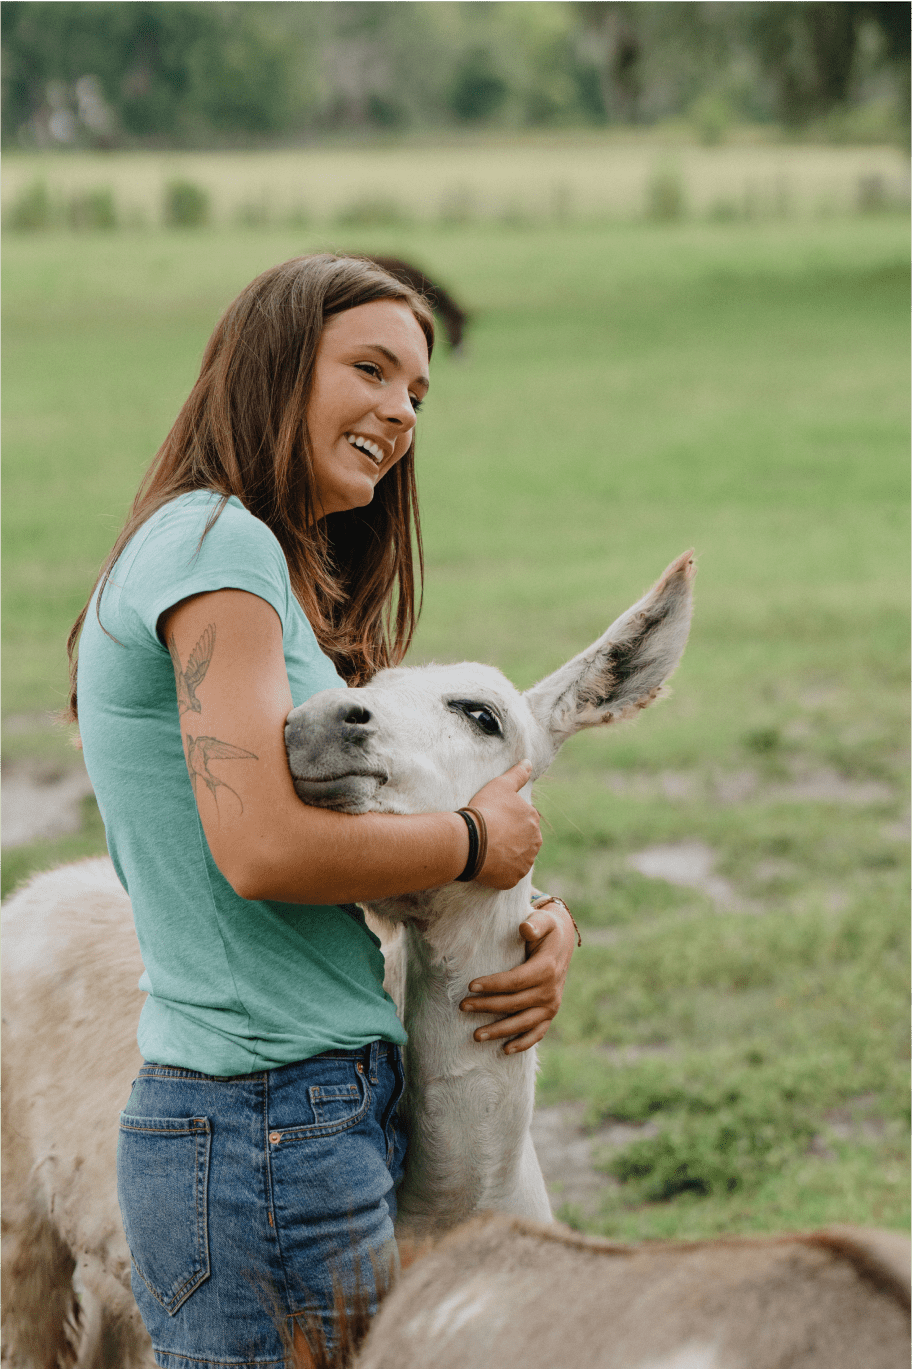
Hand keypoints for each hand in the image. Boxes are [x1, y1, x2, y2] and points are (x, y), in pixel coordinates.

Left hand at [459, 899, 576, 1052]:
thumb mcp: (544, 921)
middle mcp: (550, 991)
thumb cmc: (546, 929)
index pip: (515, 981)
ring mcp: (552, 1005)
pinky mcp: (550, 1014)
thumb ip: (535, 924)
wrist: (562, 942)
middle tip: (462, 1006)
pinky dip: (523, 1043)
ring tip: (476, 1035)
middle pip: (514, 1003)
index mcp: (546, 969)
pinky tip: (505, 1050)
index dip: (493, 984)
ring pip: (523, 1022)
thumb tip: (524, 929)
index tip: (471, 986)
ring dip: (500, 1031)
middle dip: (487, 1006)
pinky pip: (537, 1032)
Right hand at [467, 759, 541, 888]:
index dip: (507, 820)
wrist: (472, 841)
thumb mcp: (501, 785)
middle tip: (489, 836)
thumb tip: (529, 762)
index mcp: (533, 820)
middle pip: (523, 840)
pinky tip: (486, 864)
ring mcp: (525, 863)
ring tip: (487, 849)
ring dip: (506, 855)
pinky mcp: (513, 879)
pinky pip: (507, 875)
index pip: (523, 820)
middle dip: (510, 838)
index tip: (493, 820)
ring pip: (517, 858)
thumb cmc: (485, 810)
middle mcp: (534, 842)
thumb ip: (517, 774)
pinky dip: (499, 871)